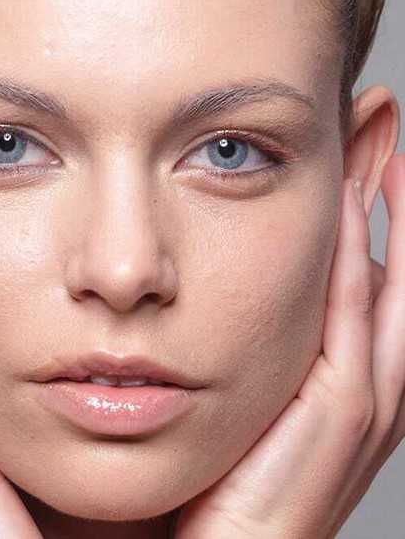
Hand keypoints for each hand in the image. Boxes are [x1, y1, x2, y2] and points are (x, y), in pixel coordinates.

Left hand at [174, 154, 404, 538]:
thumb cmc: (217, 481)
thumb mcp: (233, 392)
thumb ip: (236, 338)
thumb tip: (209, 285)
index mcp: (335, 369)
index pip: (361, 267)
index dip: (368, 202)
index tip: (353, 144)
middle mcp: (358, 376)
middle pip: (388, 261)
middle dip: (391, 188)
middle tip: (378, 116)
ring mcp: (356, 396)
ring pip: (388, 285)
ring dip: (393, 211)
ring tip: (386, 142)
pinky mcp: (337, 416)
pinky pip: (355, 324)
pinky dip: (363, 267)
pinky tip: (353, 205)